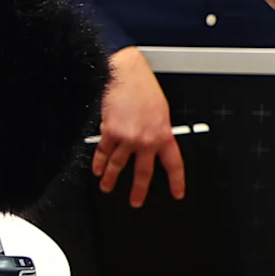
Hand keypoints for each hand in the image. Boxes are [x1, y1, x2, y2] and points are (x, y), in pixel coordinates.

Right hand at [92, 47, 185, 206]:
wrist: (125, 74)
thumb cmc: (143, 87)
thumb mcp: (161, 110)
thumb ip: (159, 130)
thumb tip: (155, 141)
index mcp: (163, 134)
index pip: (174, 164)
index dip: (176, 181)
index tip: (177, 193)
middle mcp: (146, 140)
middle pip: (143, 172)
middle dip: (139, 190)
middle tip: (136, 201)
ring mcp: (127, 138)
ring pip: (119, 165)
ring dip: (112, 179)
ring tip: (107, 187)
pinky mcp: (110, 132)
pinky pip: (104, 153)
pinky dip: (99, 163)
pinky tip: (97, 170)